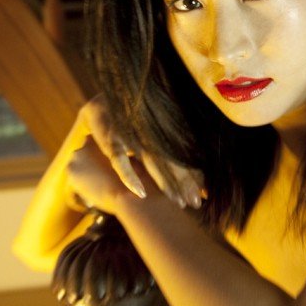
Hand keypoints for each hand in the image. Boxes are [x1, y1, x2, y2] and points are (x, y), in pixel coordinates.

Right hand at [69, 96, 205, 210]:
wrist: (100, 103)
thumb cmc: (132, 120)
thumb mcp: (151, 129)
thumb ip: (174, 146)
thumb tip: (198, 170)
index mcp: (162, 125)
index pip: (183, 150)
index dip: (194, 171)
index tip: (205, 190)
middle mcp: (149, 127)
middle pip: (172, 157)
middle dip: (185, 181)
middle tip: (196, 202)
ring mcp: (131, 131)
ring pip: (152, 160)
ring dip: (166, 182)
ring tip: (179, 201)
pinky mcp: (110, 138)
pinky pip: (119, 160)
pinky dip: (129, 176)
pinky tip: (140, 193)